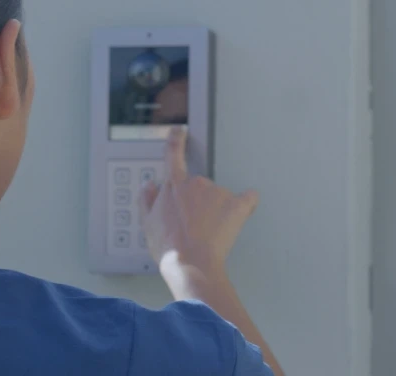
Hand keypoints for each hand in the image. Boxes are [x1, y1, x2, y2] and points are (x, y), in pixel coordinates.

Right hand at [139, 127, 258, 276]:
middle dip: (198, 202)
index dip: (176, 141)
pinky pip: (248, 198)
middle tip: (194, 225)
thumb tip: (149, 185)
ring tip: (209, 232)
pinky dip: (247, 203)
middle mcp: (196, 183)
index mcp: (173, 185)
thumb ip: (147, 200)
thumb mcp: (148, 224)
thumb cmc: (169, 247)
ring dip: (216, 210)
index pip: (173, 155)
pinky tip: (244, 210)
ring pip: (219, 197)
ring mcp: (218, 192)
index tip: (179, 131)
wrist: (191, 263)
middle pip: (199, 186)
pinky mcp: (237, 205)